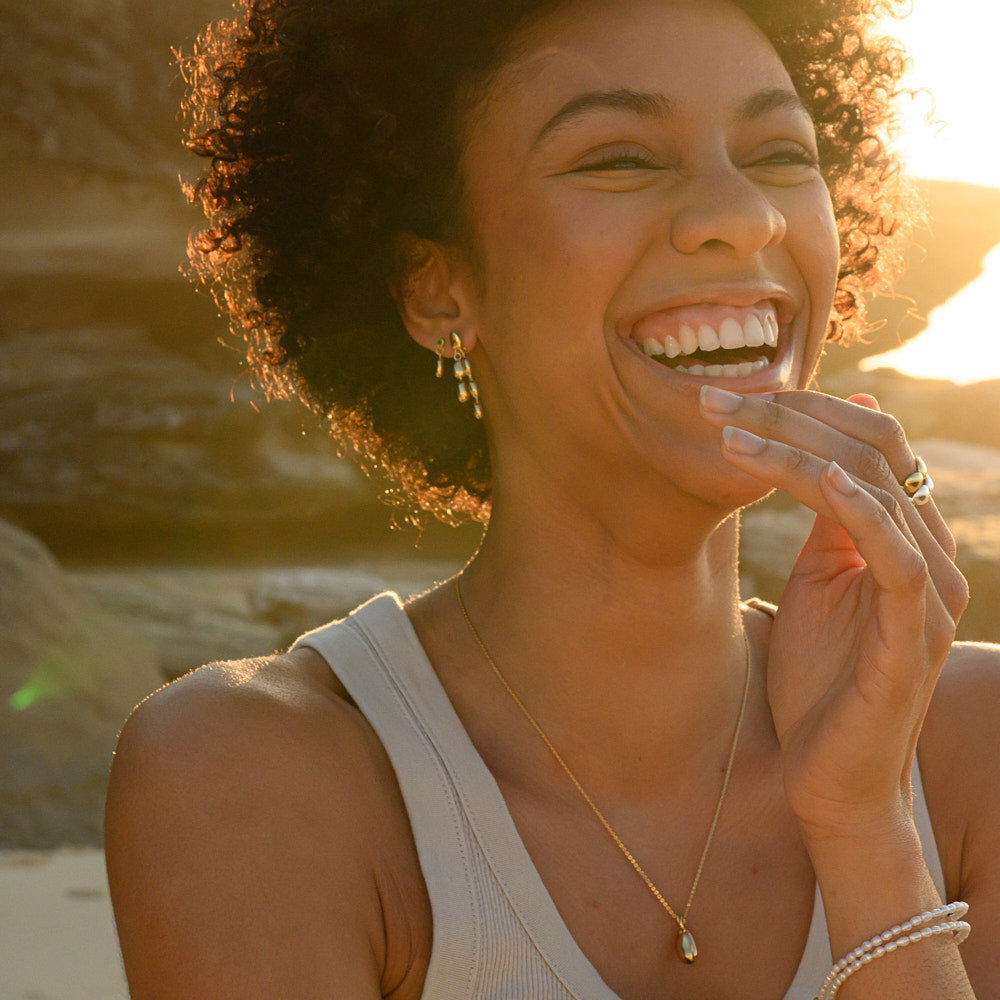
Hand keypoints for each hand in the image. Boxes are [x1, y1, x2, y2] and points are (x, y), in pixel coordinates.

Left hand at [699, 385, 968, 842]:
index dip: (804, 408)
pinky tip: (806, 475)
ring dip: (795, 450)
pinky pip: (897, 553)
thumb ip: (826, 518)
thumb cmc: (819, 681)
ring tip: (726, 432)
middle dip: (787, 415)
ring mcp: (930, 591)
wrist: (832, 776)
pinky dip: (853, 507)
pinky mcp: (918, 632)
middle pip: (870, 449)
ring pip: (875, 487)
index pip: (868, 440)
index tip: (729, 397)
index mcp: (903, 533)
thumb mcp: (817, 582)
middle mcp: (928, 550)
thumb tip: (821, 454)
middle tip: (713, 400)